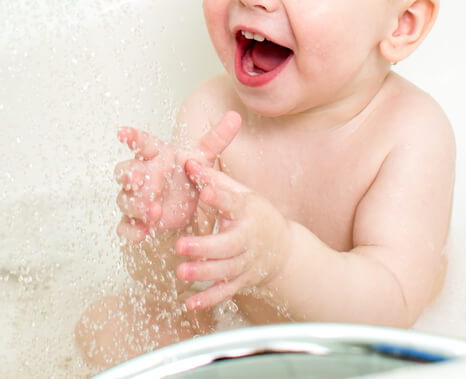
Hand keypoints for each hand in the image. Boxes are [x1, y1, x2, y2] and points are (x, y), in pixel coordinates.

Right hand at [114, 111, 240, 242]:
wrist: (185, 202)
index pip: (141, 143)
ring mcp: (136, 198)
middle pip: (126, 171)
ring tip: (155, 211)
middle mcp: (141, 174)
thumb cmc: (186, 174)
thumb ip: (217, 138)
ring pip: (125, 199)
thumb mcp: (203, 157)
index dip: (131, 137)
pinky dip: (132, 229)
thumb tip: (234, 116)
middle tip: (139, 179)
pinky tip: (143, 232)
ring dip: (137, 205)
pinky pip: (125, 225)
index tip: (122, 133)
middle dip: (130, 175)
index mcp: (155, 155)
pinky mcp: (137, 220)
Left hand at [175, 159, 291, 310]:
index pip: (233, 203)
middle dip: (205, 247)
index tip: (205, 193)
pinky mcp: (243, 280)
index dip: (219, 198)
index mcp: (248, 211)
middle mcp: (249, 238)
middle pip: (228, 245)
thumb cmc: (256, 215)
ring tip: (182, 272)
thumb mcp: (241, 193)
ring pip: (227, 270)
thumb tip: (188, 162)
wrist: (284, 250)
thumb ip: (214, 179)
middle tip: (181, 245)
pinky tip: (191, 304)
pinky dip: (210, 299)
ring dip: (204, 273)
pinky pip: (227, 291)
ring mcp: (247, 262)